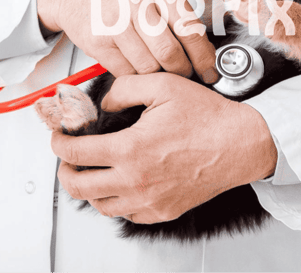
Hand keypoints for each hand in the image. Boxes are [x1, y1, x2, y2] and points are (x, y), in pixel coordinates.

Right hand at [37, 0, 217, 81]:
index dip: (204, 57)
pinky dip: (136, 77)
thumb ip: (175, 7)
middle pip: (170, 53)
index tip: (209, 71)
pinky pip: (126, 72)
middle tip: (187, 77)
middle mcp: (136, 3)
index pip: (190, 29)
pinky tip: (138, 70)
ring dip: (159, 77)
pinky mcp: (97, 42)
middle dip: (183, 72)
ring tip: (162, 74)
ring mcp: (115, 24)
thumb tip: (203, 44)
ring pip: (148, 67)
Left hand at [51, 73, 277, 223]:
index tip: (59, 138)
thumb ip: (123, 89)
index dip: (59, 144)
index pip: (75, 153)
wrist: (241, 144)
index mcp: (131, 149)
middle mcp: (136, 180)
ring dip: (88, 188)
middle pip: (79, 186)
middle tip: (67, 159)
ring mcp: (149, 201)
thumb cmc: (208, 116)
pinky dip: (115, 201)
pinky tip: (120, 183)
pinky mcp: (163, 211)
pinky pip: (126, 214)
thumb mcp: (162, 86)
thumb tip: (103, 104)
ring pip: (99, 205)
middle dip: (64, 171)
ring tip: (91, 171)